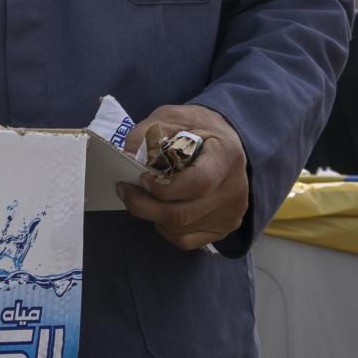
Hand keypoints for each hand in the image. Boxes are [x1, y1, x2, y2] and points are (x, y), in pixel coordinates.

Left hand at [116, 103, 248, 250]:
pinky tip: (160, 211)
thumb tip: (128, 155)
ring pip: (181, 229)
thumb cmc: (197, 128)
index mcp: (225, 156)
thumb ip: (149, 132)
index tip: (142, 177)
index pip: (199, 182)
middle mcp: (234, 189)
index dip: (165, 187)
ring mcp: (231, 213)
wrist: (227, 142)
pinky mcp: (223, 227)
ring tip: (142, 197)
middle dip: (145, 205)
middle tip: (124, 190)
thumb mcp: (172, 117)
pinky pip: (186, 240)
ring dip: (152, 216)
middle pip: (184, 213)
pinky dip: (165, 229)